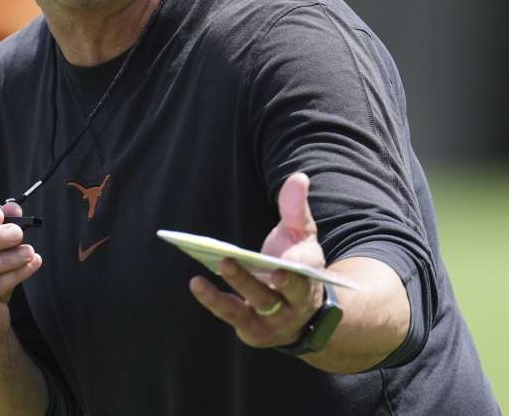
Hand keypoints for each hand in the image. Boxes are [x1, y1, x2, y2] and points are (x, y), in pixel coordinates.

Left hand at [189, 172, 327, 347]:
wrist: (301, 311)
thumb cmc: (296, 262)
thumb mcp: (300, 234)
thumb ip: (296, 208)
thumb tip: (298, 177)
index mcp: (311, 277)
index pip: (305, 274)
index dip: (293, 271)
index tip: (279, 266)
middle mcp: (297, 303)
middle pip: (279, 293)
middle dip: (256, 280)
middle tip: (231, 261)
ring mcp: (276, 320)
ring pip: (256, 304)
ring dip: (236, 287)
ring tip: (216, 264)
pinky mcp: (254, 330)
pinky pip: (233, 315)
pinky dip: (214, 300)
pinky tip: (197, 283)